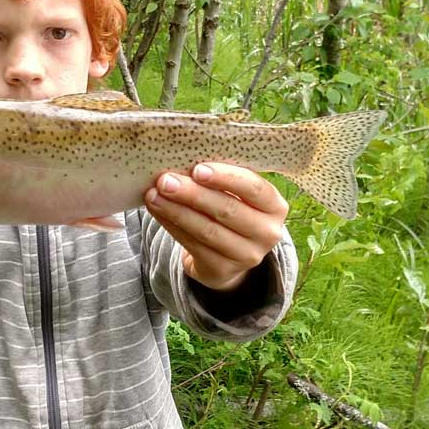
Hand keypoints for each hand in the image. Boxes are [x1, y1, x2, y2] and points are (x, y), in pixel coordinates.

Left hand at [144, 163, 288, 291]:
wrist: (228, 254)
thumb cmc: (230, 208)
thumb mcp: (236, 193)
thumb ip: (220, 177)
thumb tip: (183, 159)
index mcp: (274, 206)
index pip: (254, 188)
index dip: (226, 178)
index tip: (197, 169)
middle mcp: (267, 233)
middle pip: (227, 210)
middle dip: (192, 194)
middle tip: (165, 180)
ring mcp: (247, 255)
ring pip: (207, 230)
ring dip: (176, 210)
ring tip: (154, 195)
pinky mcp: (223, 270)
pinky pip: (193, 245)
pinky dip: (172, 226)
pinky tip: (158, 211)